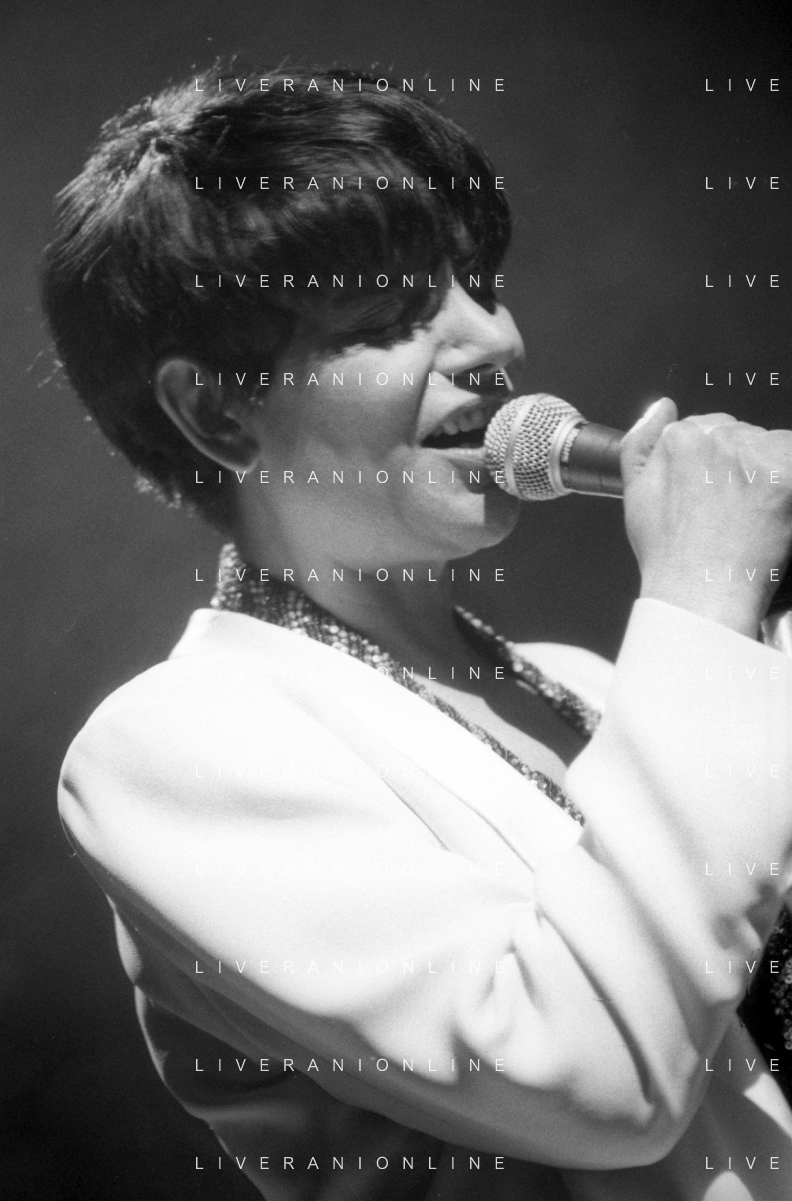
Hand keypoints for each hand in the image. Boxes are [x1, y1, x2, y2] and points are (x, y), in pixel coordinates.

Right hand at [620, 398, 791, 636]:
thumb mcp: (634, 495)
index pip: (709, 430)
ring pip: (773, 447)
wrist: (698, 595)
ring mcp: (750, 457)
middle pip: (743, 436)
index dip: (714, 466)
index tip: (713, 494)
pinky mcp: (782, 477)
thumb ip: (641, 442)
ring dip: (769, 473)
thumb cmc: (669, 554)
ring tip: (752, 514)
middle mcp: (714, 440)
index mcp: (678, 440)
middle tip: (732, 510)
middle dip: (742, 466)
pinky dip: (787, 485)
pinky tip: (773, 511)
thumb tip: (663, 406)